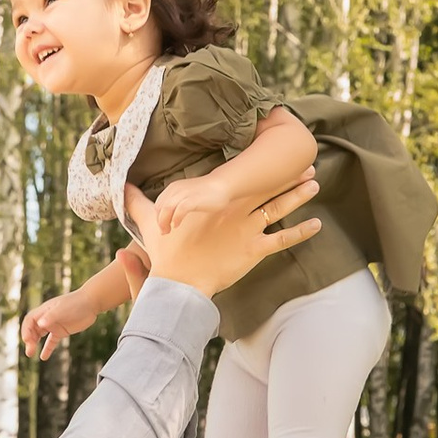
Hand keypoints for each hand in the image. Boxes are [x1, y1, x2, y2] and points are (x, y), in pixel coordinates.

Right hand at [21, 293, 83, 360]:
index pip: (29, 320)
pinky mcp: (61, 331)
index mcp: (44, 311)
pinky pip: (51, 341)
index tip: (27, 340)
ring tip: (31, 354)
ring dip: (34, 344)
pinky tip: (43, 357)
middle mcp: (47, 318)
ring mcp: (54, 325)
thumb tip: (40, 324)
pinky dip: (47, 349)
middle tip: (29, 351)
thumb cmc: (76, 303)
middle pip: (32, 329)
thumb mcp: (62, 309)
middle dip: (29, 340)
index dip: (26, 330)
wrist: (91, 303)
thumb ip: (51, 317)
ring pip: (39, 335)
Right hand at [126, 169, 320, 298]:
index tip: (270, 154)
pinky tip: (317, 225)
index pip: (238, 180)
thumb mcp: (149, 223)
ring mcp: (247, 230)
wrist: (178, 282)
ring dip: (297, 196)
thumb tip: (120, 185)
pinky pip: (282, 240)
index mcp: (215, 202)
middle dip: (285, 176)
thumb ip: (137, 202)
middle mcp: (234, 212)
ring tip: (314, 183)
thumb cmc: (165, 253)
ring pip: (278, 207)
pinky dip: (300, 232)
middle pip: (266, 189)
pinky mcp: (254, 250)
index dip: (256, 167)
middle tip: (306, 163)